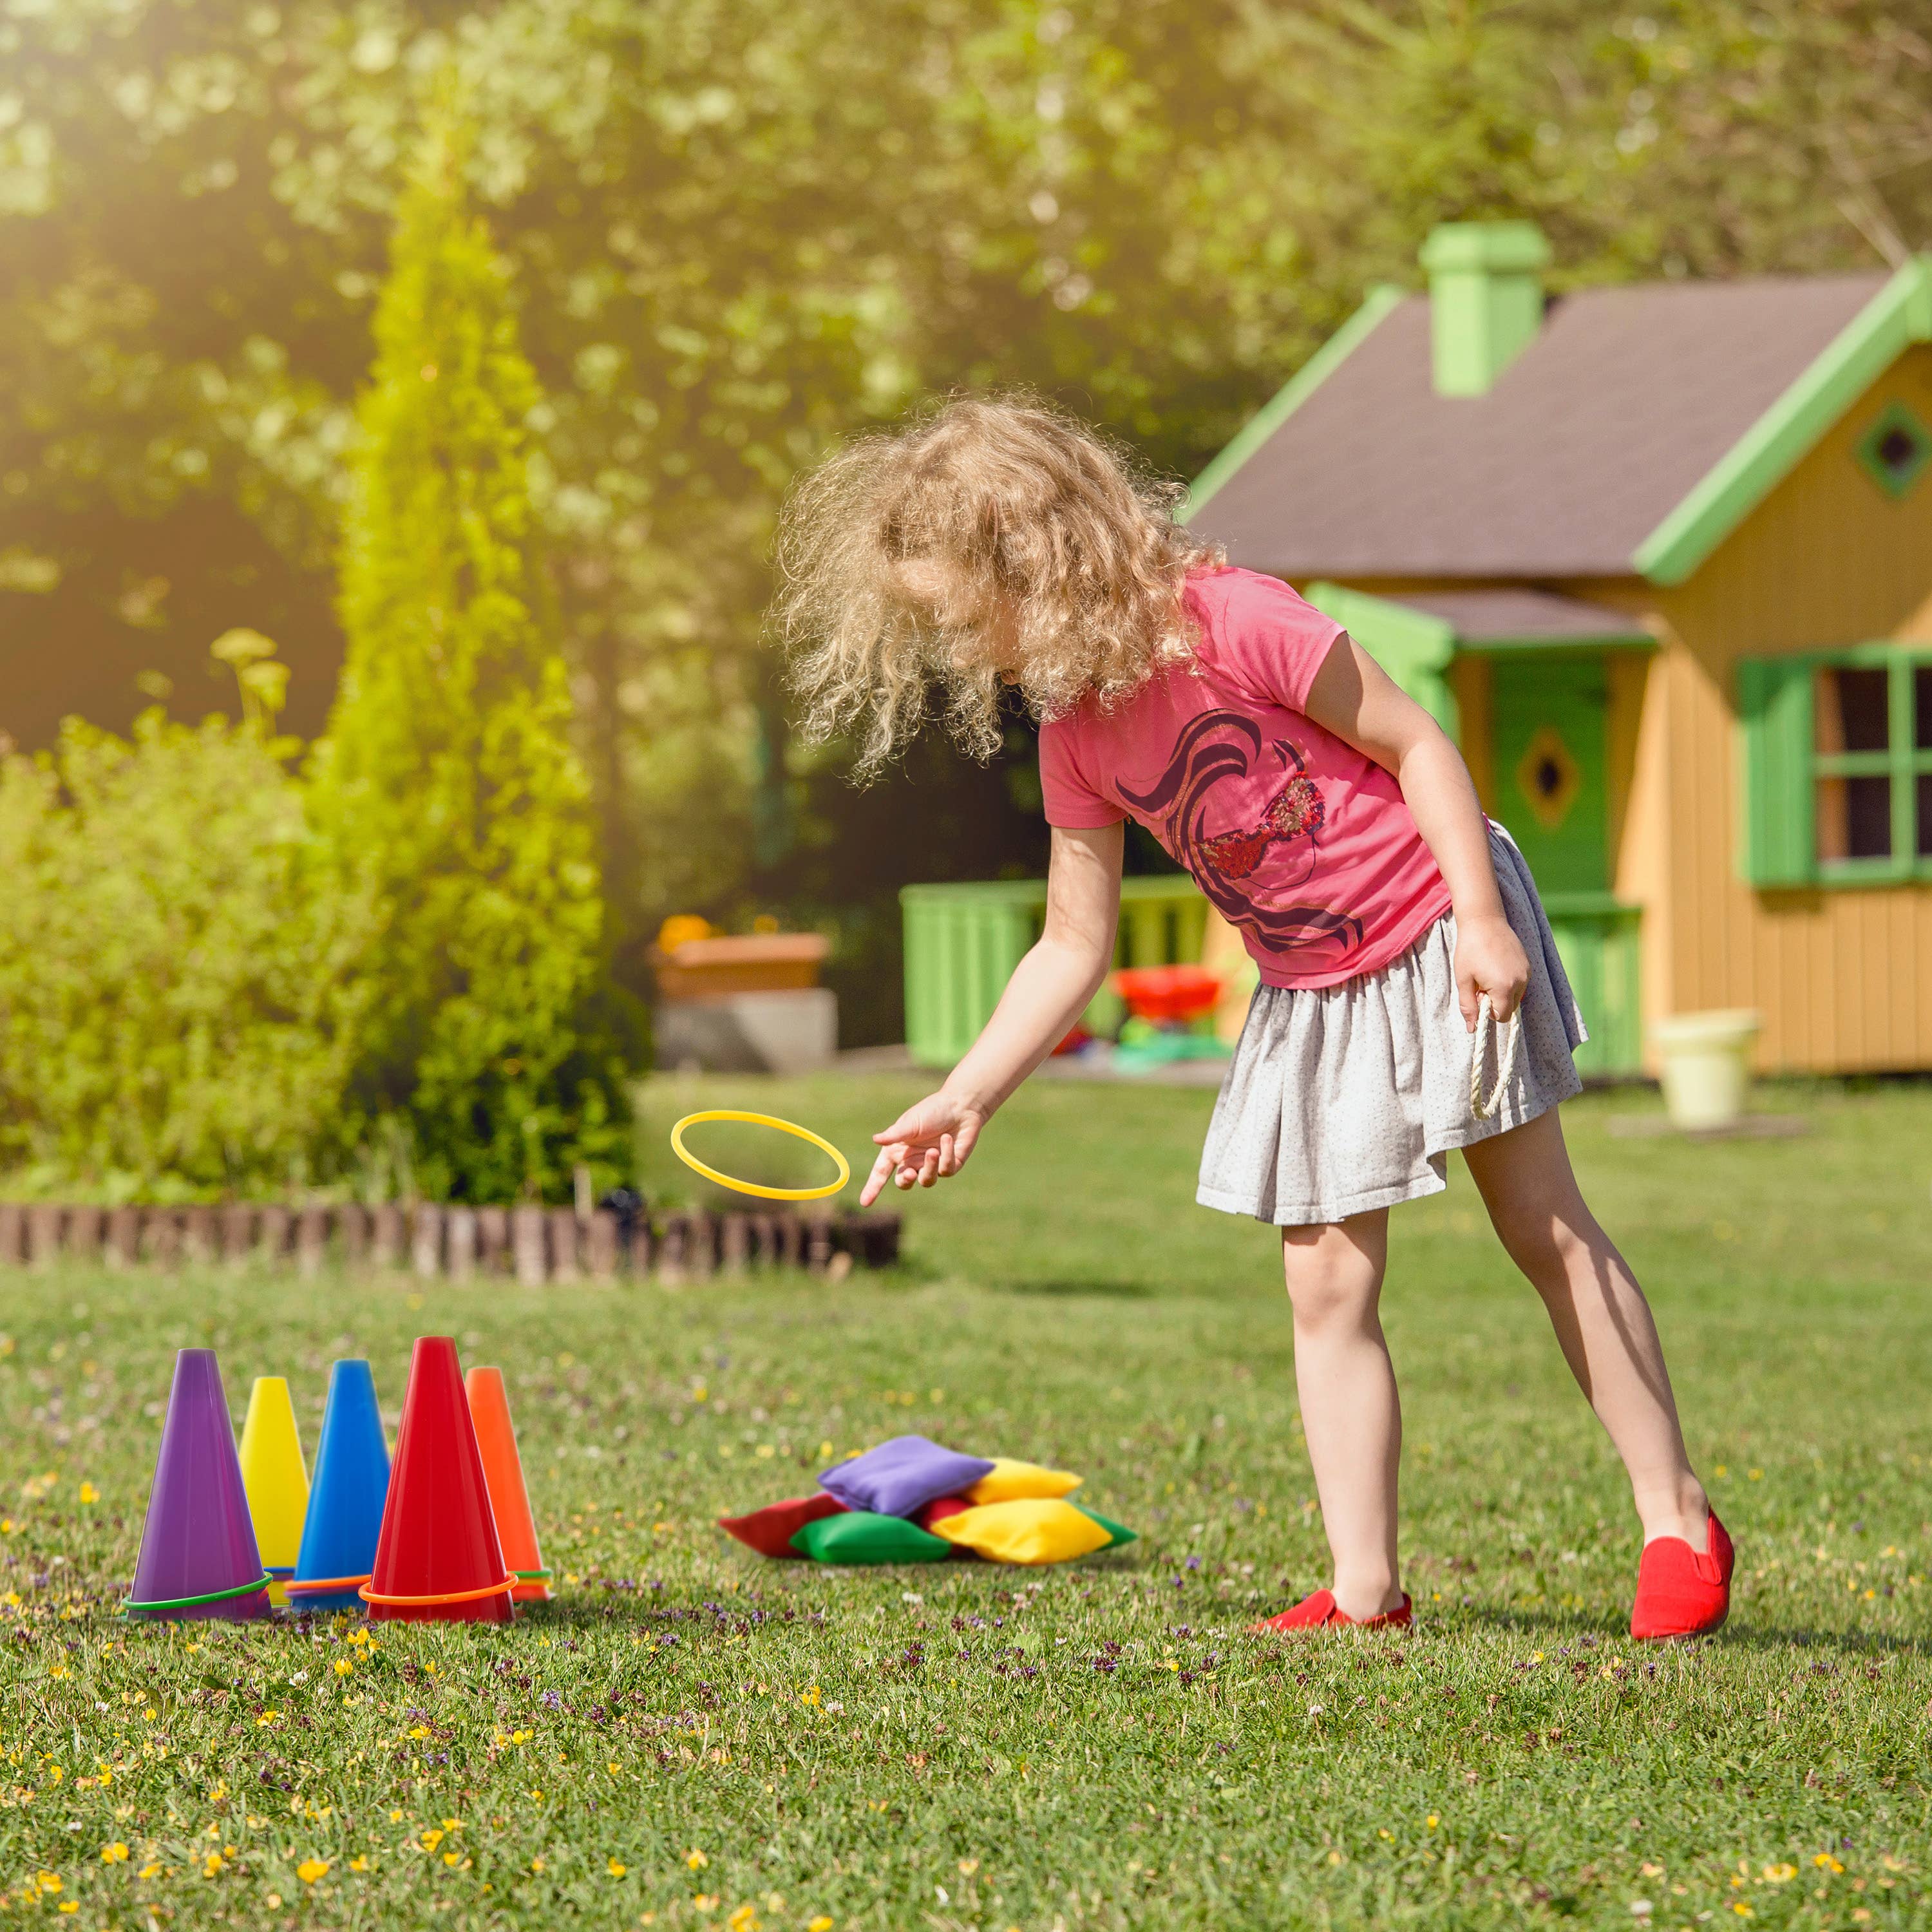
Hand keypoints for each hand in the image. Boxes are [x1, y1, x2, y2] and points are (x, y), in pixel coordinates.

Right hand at [860, 1090, 986, 1205]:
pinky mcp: (951, 1165)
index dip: (873, 1187)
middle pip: (904, 1182)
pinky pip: (946, 1170)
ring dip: (929, 1168)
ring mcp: (932, 1164)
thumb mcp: (911, 1122)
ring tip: (933, 1152)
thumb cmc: (932, 1111)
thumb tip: (876, 1139)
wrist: (961, 1106)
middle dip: (905, 1181)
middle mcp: (913, 1159)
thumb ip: (895, 1135)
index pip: (881, 1172)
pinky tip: (948, 1139)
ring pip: (926, 1180)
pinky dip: (946, 1155)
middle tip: (910, 1173)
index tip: (865, 1203)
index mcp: (898, 1150)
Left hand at [1454, 909, 1529, 1030]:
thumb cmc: (1469, 950)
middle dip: (1496, 1003)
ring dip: (1502, 992)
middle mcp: (1520, 982)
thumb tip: (1472, 1029)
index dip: (1488, 1011)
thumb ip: (1468, 1006)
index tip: (1478, 995)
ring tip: (1488, 973)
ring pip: (1516, 996)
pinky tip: (1496, 965)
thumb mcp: (1463, 980)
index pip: (1502, 1016)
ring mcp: (1527, 972)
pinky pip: (1520, 983)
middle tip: (1481, 983)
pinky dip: (1509, 981)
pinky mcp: (1528, 964)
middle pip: (1510, 1008)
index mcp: (1504, 988)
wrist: (1484, 920)